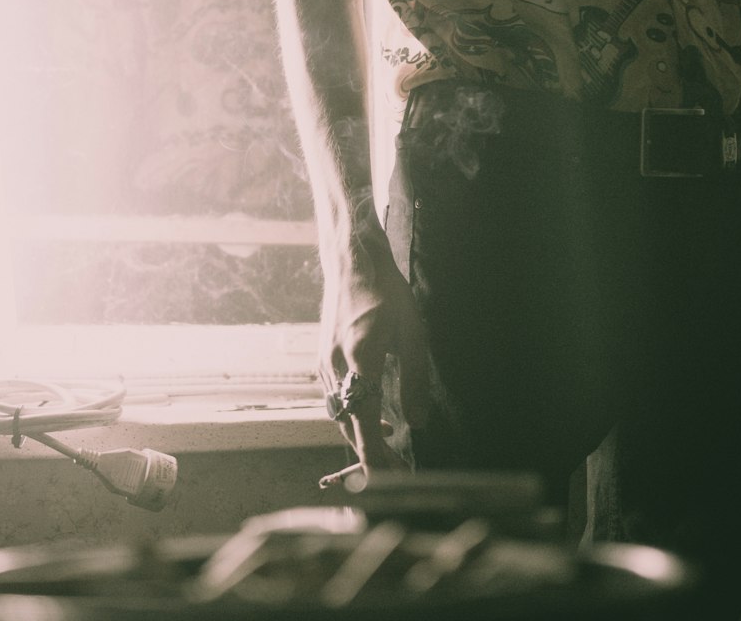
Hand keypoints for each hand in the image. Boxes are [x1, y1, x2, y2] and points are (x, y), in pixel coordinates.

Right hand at [320, 229, 430, 475]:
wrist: (352, 262)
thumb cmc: (387, 292)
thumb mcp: (413, 333)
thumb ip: (415, 380)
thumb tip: (418, 422)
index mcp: (360, 359)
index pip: (364, 422)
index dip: (375, 456)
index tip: (390, 479)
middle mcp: (335, 365)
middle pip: (348, 424)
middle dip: (371, 453)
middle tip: (400, 469)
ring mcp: (324, 362)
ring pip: (338, 413)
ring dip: (360, 433)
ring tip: (391, 444)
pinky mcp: (322, 357)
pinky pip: (334, 397)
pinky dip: (351, 413)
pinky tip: (374, 413)